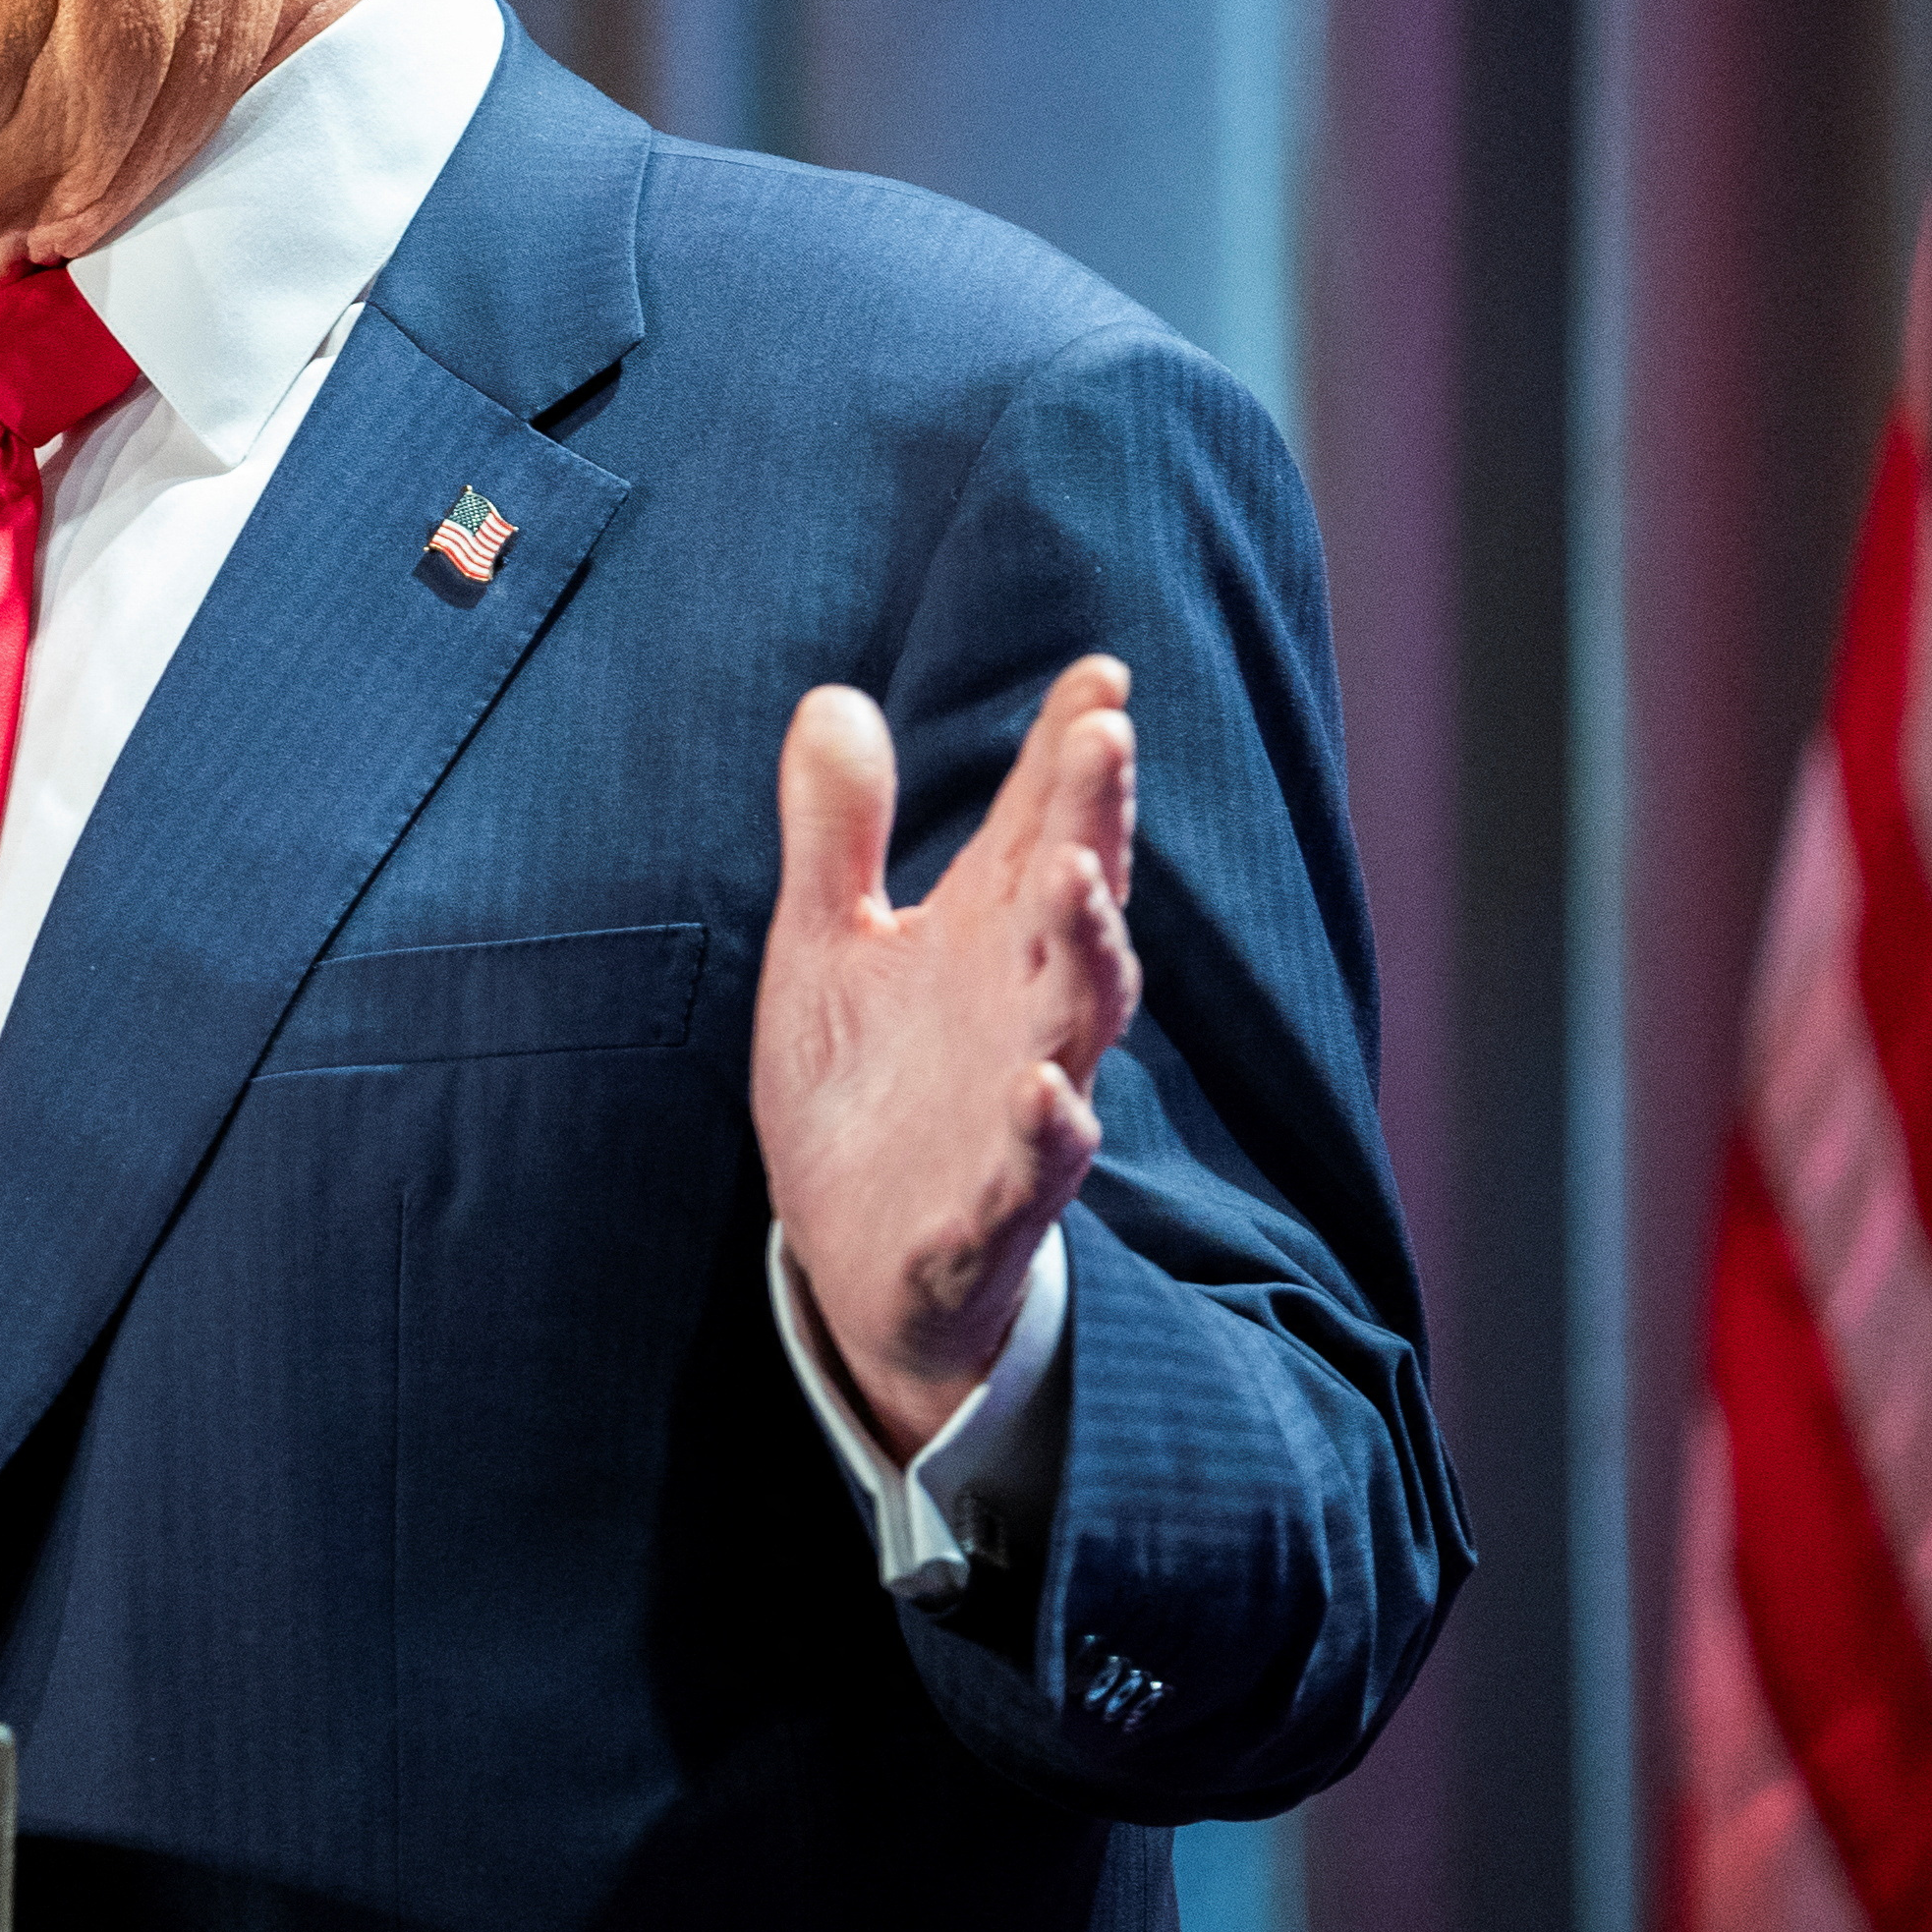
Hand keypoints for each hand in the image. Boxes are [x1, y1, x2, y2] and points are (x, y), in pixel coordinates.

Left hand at [756, 657, 1140, 1458]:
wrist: (858, 1257)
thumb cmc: (869, 1084)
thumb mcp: (828, 944)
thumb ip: (838, 832)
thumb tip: (832, 698)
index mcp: (991, 941)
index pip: (1042, 829)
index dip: (1071, 755)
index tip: (1097, 674)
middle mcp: (1024, 1013)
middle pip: (1075, 909)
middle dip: (1091, 825)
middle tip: (1102, 738)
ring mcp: (1016, 1112)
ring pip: (1075, 1029)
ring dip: (1086, 955)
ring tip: (1074, 877)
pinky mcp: (986, 1210)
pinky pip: (1028, 1174)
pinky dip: (1041, 1136)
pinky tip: (1040, 1091)